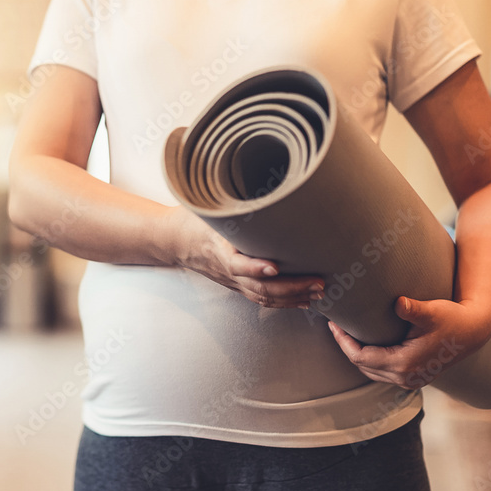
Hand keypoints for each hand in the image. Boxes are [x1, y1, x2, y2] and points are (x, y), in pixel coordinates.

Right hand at [158, 207, 323, 308]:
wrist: (174, 241)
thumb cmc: (192, 221)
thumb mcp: (207, 208)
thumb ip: (230, 202)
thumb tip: (260, 188)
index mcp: (217, 249)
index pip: (236, 264)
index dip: (255, 268)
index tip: (274, 267)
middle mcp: (226, 271)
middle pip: (258, 287)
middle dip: (290, 287)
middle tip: (315, 281)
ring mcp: (232, 281)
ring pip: (263, 297)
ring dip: (292, 297)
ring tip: (317, 291)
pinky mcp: (237, 285)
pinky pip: (261, 299)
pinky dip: (284, 302)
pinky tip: (302, 300)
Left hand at [326, 296, 490, 389]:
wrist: (475, 331)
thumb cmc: (452, 318)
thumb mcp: (432, 311)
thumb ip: (413, 309)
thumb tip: (399, 303)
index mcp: (405, 364)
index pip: (360, 357)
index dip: (343, 341)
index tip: (333, 323)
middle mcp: (406, 378)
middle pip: (362, 366)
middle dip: (346, 346)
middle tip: (335, 325)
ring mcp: (410, 381)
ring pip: (370, 372)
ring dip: (357, 354)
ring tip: (345, 333)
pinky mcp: (413, 378)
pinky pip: (381, 373)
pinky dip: (369, 360)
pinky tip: (364, 342)